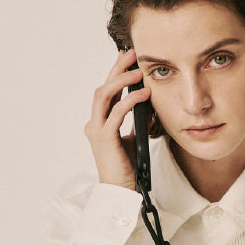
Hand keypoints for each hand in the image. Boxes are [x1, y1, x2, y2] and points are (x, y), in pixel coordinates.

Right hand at [84, 49, 152, 189]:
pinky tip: (144, 94)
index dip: (116, 73)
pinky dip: (130, 100)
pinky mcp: (105, 138)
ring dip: (121, 80)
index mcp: (100, 123)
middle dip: (117, 68)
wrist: (120, 191)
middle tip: (132, 54)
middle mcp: (94, 123)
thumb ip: (136, 122)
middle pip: (103, 87)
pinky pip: (116, 113)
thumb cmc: (126, 168)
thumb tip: (149, 104)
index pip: (107, 91)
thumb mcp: (134, 139)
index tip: (129, 58)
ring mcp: (97, 130)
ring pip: (104, 95)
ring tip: (138, 71)